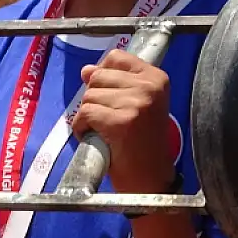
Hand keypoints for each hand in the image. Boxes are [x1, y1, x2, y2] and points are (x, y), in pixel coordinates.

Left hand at [72, 48, 176, 195]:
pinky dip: (81, 127)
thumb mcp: (136, 105)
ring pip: (89, 96)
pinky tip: (94, 137)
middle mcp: (149, 87)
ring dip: (87, 115)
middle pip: (98, 76)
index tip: (108, 95)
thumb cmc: (142, 143)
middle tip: (106, 119)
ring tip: (103, 130)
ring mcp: (136, 104)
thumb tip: (87, 70)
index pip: (116, 58)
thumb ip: (114, 83)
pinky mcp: (121, 121)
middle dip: (93, 98)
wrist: (151, 180)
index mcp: (157, 78)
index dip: (102, 75)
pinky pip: (84, 113)